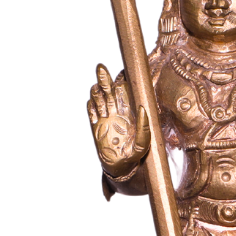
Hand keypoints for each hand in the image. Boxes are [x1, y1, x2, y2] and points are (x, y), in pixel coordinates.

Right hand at [86, 63, 149, 178]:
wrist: (119, 167)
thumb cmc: (134, 155)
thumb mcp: (143, 144)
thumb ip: (144, 128)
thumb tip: (142, 109)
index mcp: (130, 111)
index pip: (125, 90)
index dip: (122, 79)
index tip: (121, 72)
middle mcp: (117, 110)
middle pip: (110, 89)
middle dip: (105, 78)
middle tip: (101, 68)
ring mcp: (105, 116)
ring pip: (99, 97)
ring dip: (97, 91)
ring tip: (98, 89)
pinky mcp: (95, 124)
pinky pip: (91, 110)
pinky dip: (91, 105)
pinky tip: (93, 104)